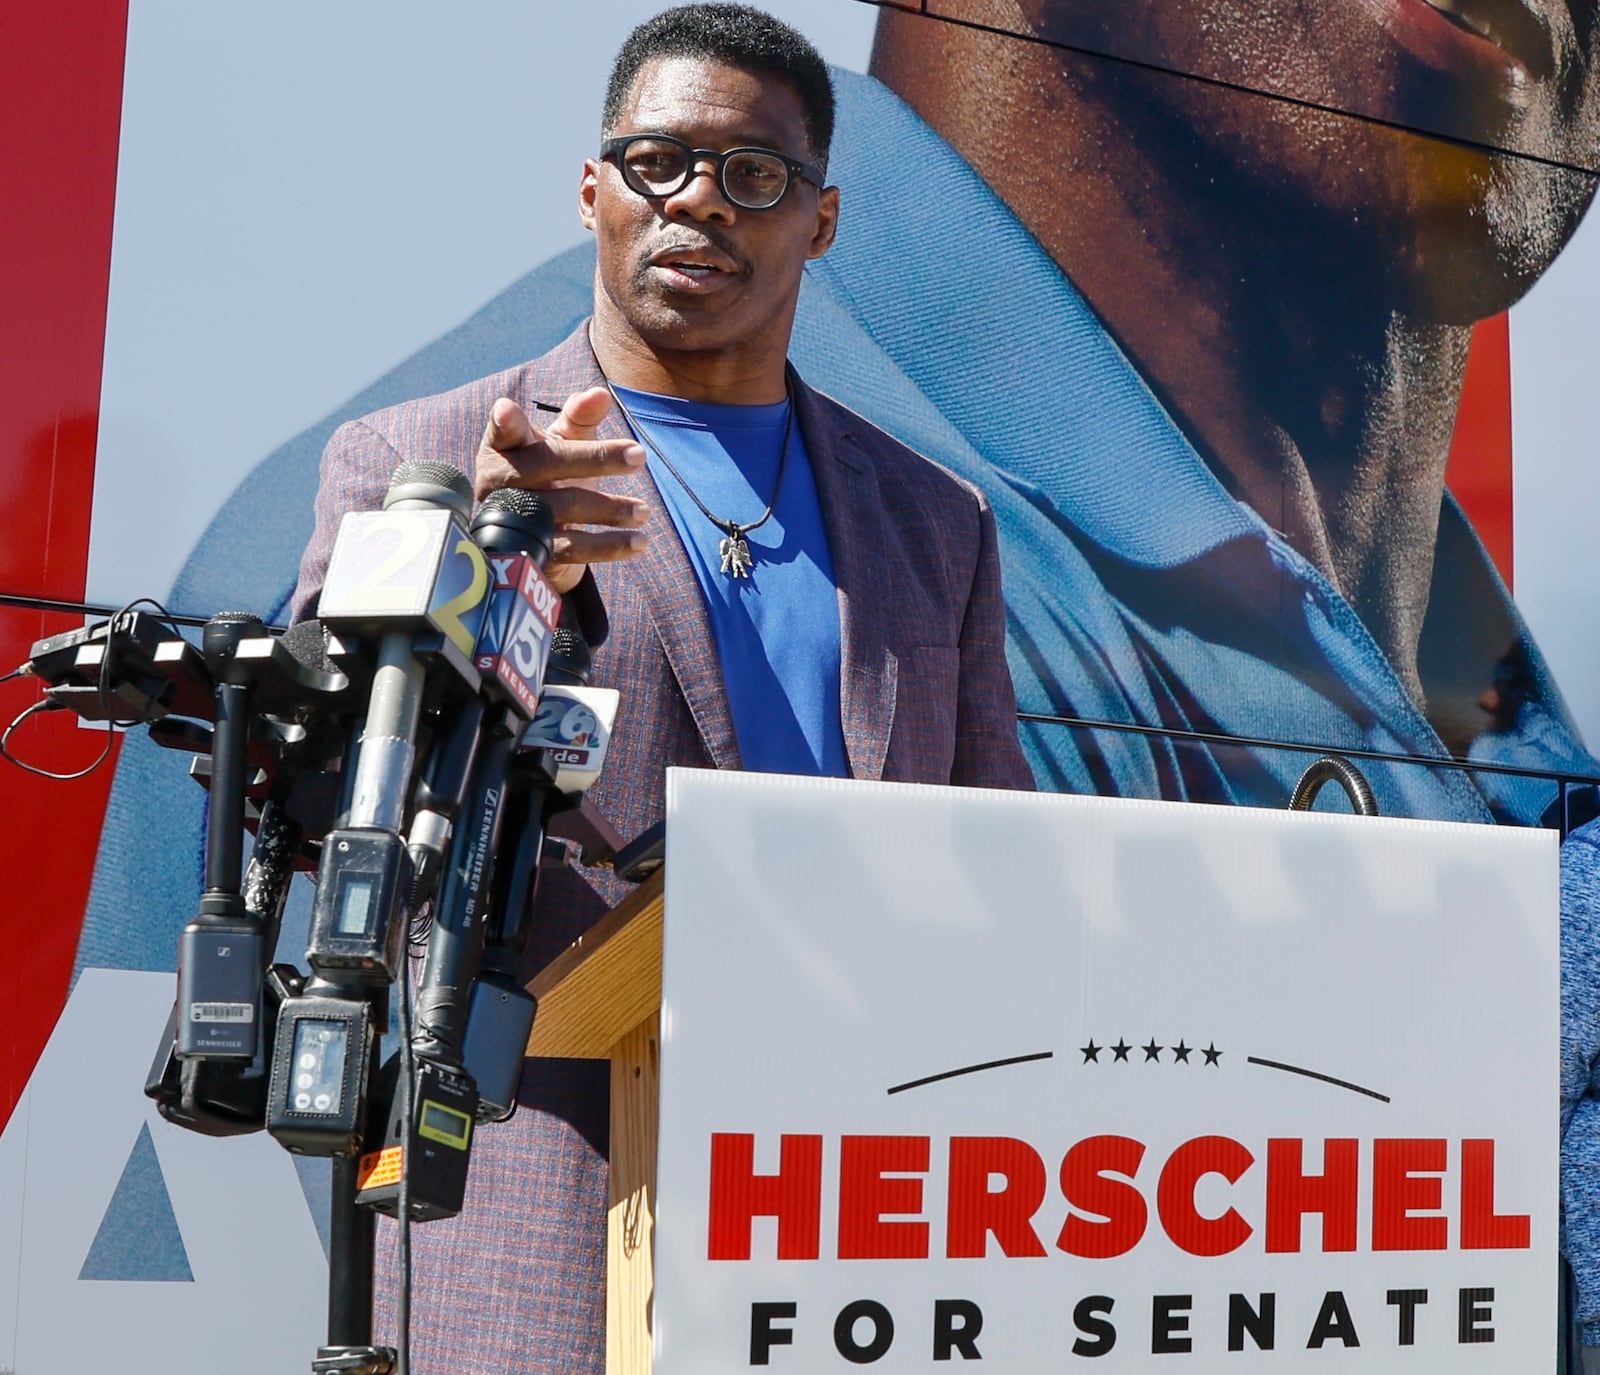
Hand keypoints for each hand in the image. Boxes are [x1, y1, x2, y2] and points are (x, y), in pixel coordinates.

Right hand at [474, 386, 649, 593]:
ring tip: (644, 511)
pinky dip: (609, 546)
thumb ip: (579, 418)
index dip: (504, 423)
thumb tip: (600, 393)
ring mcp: (517, 519)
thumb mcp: (561, 443)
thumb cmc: (548, 475)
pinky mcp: (535, 552)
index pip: (504, 430)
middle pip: (547, 465)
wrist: (532, 538)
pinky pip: (575, 549)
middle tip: (639, 454)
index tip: (507, 411)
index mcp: (505, 449)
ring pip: (564, 508)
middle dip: (594, 458)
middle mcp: (504, 483)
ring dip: (609, 509)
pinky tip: (640, 543)